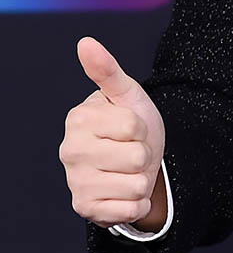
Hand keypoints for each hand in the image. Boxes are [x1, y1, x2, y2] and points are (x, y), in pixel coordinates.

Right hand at [59, 37, 166, 229]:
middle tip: (131, 150)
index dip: (142, 127)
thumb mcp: (127, 94)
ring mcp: (75, 183)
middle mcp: (70, 152)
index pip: (134, 126)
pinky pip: (130, 209)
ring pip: (136, 184)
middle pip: (136, 157)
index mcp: (79, 119)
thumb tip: (85, 42)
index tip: (132, 127)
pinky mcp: (85, 209)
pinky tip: (125, 191)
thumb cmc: (130, 125)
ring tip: (128, 170)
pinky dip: (137, 202)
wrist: (134, 164)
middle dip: (143, 153)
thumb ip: (107, 70)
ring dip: (142, 178)